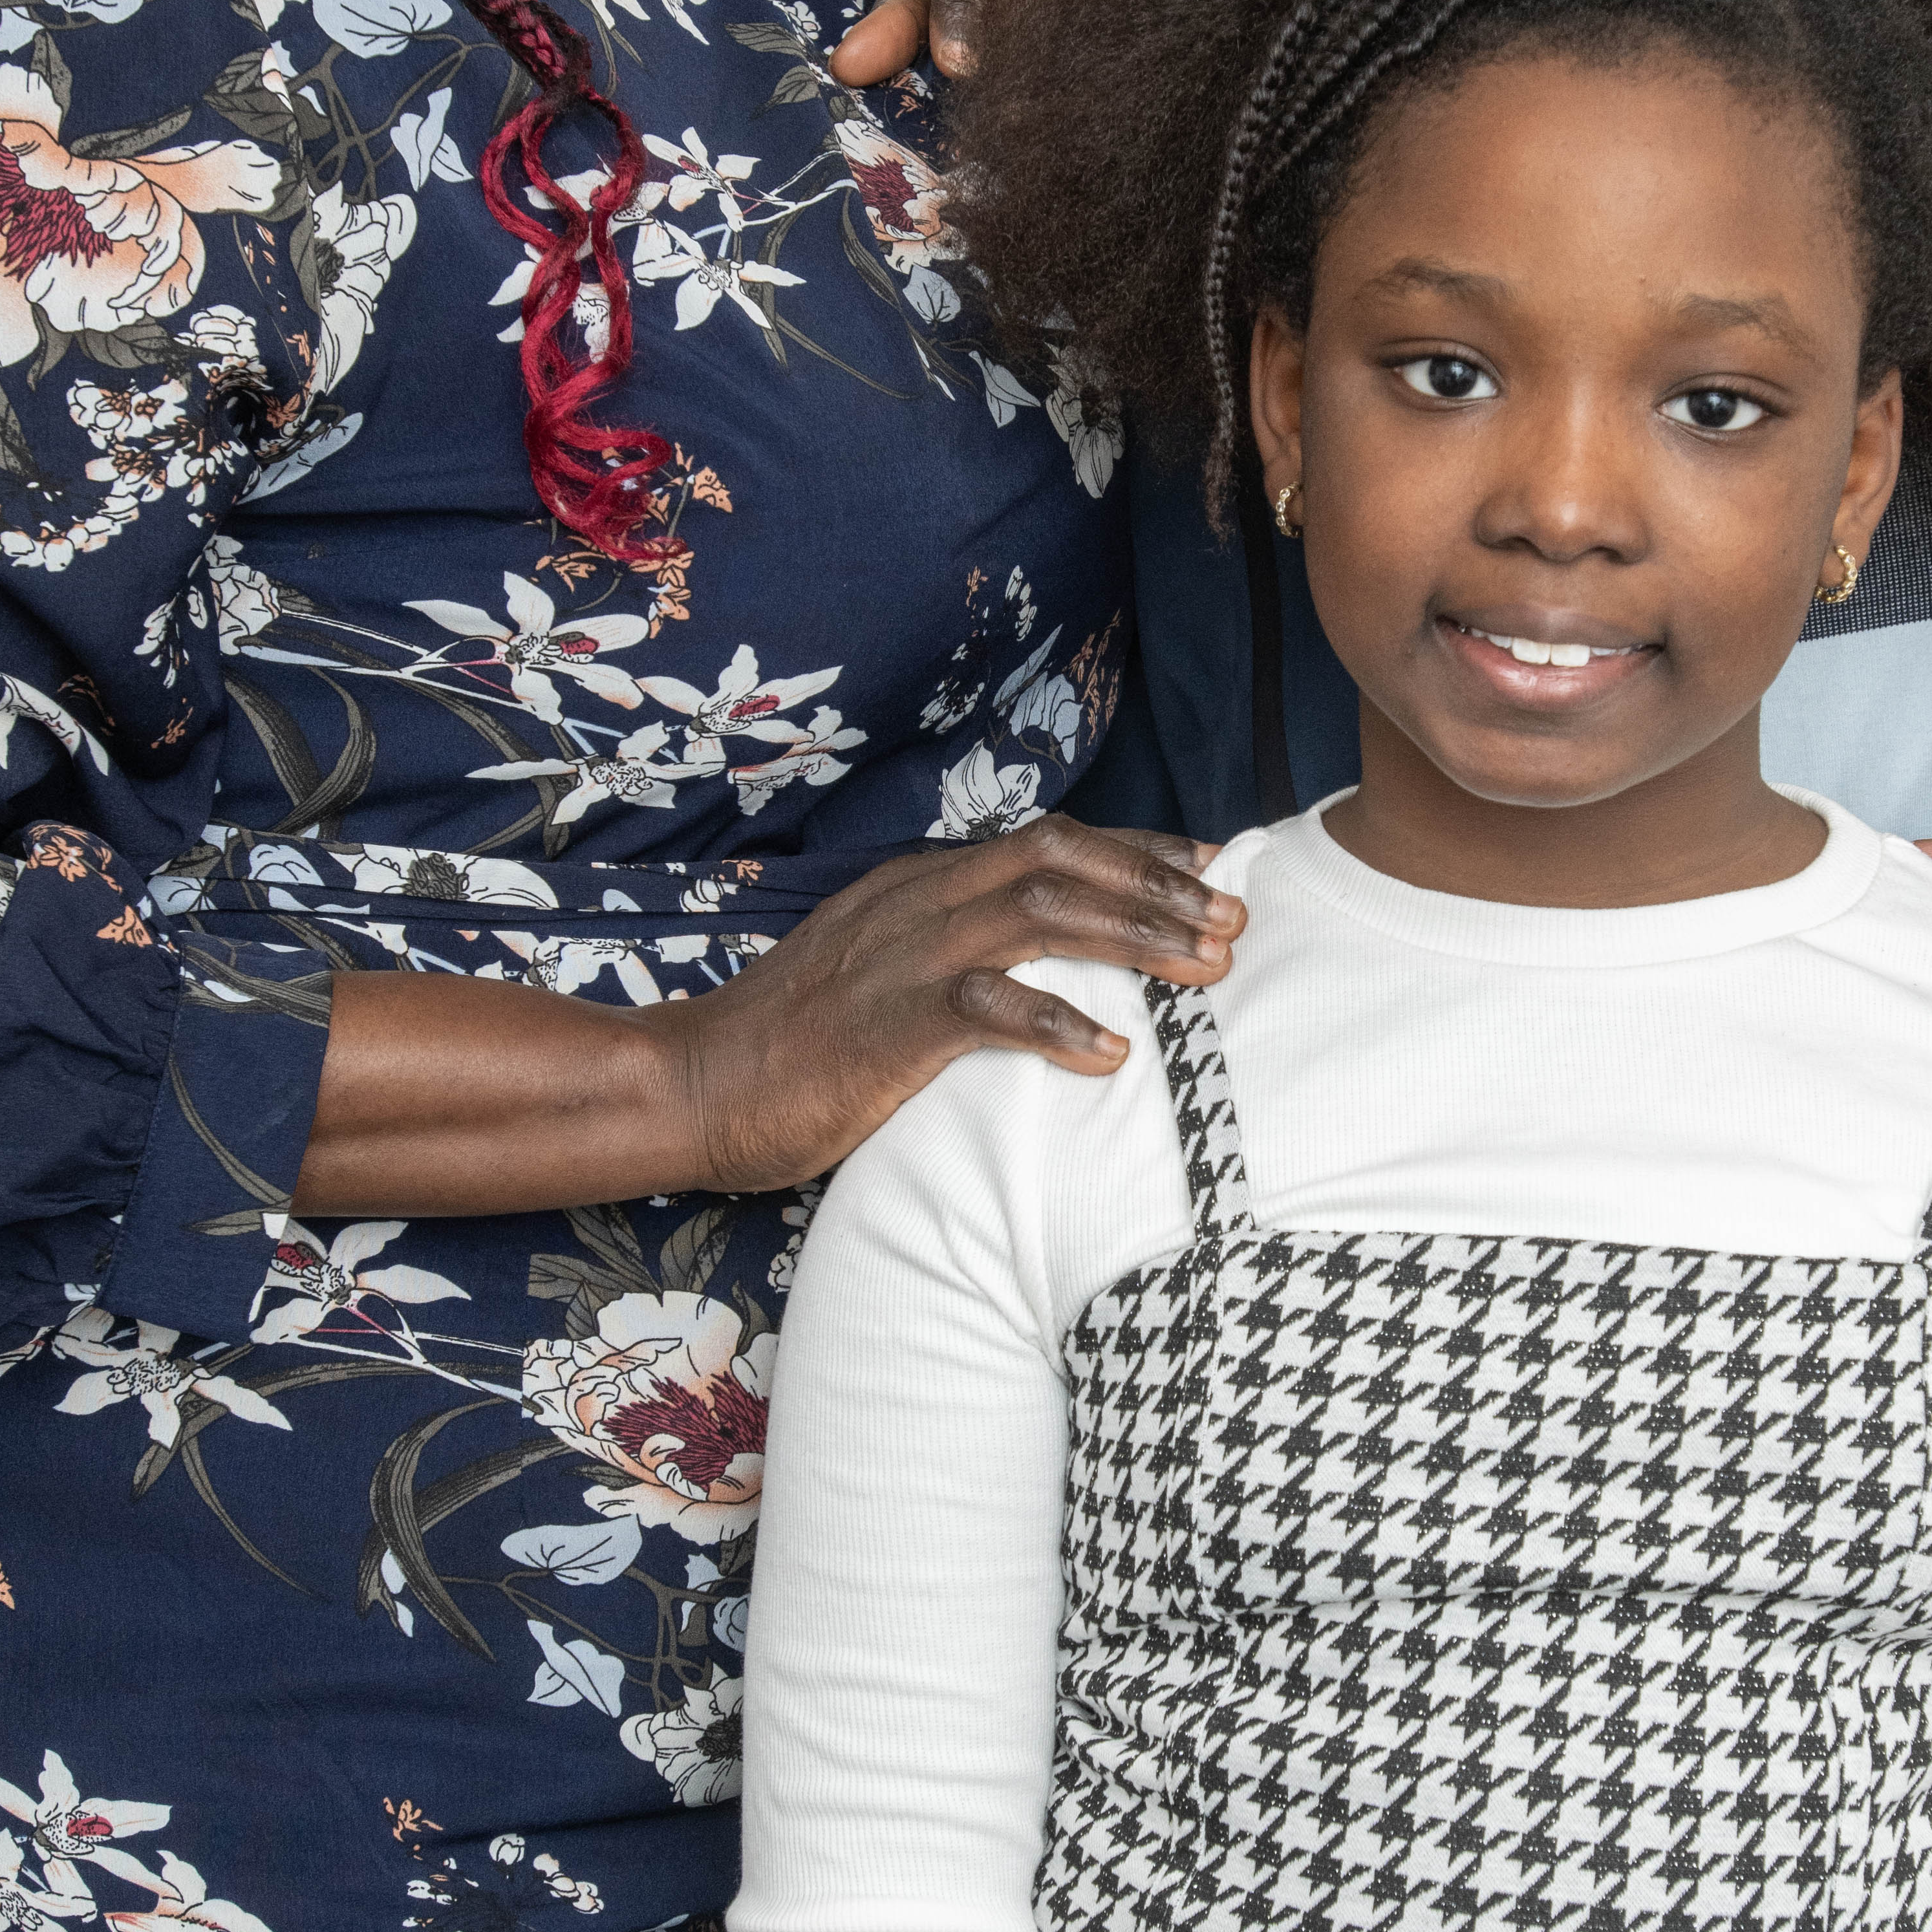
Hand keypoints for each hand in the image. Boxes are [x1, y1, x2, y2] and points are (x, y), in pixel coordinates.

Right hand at [293, 825, 1243, 1222]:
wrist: (697, 1088)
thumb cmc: (799, 1048)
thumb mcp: (888, 976)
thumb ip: (960, 955)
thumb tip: (1046, 963)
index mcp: (922, 885)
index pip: (1051, 843)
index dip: (1140, 852)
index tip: (1213, 870)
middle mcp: (920, 902)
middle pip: (1061, 859)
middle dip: (1159, 885)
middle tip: (1234, 919)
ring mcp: (903, 955)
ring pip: (1042, 914)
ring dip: (1135, 937)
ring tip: (1206, 967)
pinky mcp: (889, 1019)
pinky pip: (987, 1005)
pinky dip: (1056, 1020)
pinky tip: (1110, 1053)